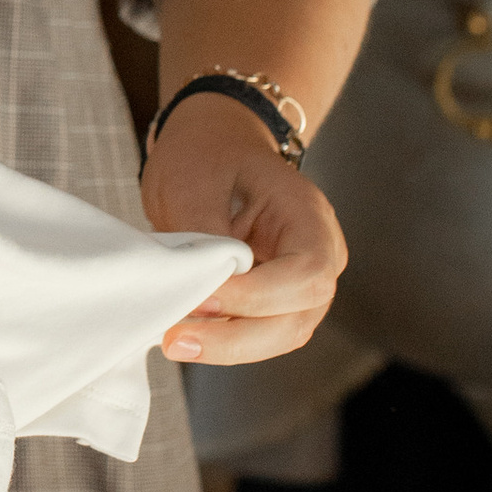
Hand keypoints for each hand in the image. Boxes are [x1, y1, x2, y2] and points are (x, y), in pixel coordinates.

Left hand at [142, 94, 345, 366]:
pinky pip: (257, 333)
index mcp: (310, 218)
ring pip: (278, 336)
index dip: (255, 297)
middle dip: (236, 338)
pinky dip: (223, 340)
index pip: (306, 275)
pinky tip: (183, 334)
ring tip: (173, 340)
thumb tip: (196, 292)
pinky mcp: (273, 300)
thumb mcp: (194, 183)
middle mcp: (318, 256)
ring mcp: (298, 283)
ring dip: (227, 346)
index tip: (201, 298)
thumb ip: (202, 237)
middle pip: (296, 319)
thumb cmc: (207, 154)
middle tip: (175, 339)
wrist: (213, 144)